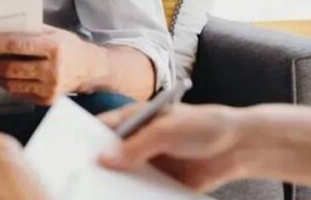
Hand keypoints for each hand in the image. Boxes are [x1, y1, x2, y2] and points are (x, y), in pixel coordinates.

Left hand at [0, 25, 107, 104]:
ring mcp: (50, 88)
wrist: (91, 70)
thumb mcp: (54, 32)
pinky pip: (19, 94)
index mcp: (54, 48)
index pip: (18, 45)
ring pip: (13, 84)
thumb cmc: (69, 46)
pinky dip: (5, 86)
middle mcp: (53, 70)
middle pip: (12, 69)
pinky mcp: (47, 101)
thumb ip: (30, 31)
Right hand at [97, 103, 247, 191]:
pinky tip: (123, 199)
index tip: (72, 153)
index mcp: (136, 119)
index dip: (87, 138)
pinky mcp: (160, 181)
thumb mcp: (166, 131)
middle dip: (97, 165)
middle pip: (110, 153)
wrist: (238, 149)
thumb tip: (104, 159)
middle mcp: (138, 140)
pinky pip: (140, 190)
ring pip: (123, 174)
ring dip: (114, 183)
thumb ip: (136, 145)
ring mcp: (148, 161)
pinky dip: (132, 195)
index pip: (104, 126)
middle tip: (82, 178)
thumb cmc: (203, 126)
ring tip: (99, 193)